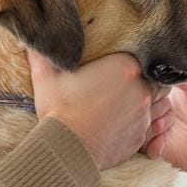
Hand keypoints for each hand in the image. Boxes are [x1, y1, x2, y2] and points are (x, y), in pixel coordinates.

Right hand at [28, 50, 158, 169]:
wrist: (65, 150)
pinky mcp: (141, 137)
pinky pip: (147, 126)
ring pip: (154, 103)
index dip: (131, 60)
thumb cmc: (57, 110)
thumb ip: (43, 52)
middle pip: (151, 78)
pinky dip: (136, 123)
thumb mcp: (45, 75)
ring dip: (142, 102)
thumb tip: (31, 37)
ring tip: (122, 104)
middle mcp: (141, 89)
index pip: (141, 56)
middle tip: (120, 85)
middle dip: (140, 80)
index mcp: (125, 67)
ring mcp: (144, 115)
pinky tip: (119, 123)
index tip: (117, 65)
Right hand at [144, 82, 186, 186]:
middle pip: (135, 104)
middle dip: (147, 107)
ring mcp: (155, 127)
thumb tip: (166, 64)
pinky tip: (164, 143)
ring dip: (148, 126)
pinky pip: (142, 148)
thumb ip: (185, 74)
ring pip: (135, 125)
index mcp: (163, 88)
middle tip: (167, 109)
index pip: (141, 81)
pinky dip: (151, 145)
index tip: (159, 89)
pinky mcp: (157, 147)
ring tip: (166, 125)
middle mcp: (156, 107)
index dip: (146, 85)